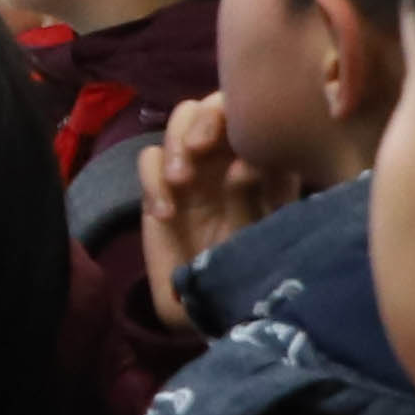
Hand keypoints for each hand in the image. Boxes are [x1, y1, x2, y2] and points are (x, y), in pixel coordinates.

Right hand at [142, 98, 292, 312]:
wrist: (220, 308)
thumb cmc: (252, 271)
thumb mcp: (264, 236)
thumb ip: (256, 199)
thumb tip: (243, 163)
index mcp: (265, 157)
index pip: (252, 113)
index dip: (241, 116)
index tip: (237, 149)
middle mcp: (229, 154)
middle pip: (212, 105)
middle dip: (202, 120)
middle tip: (198, 150)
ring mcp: (195, 168)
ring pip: (179, 120)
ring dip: (176, 143)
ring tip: (180, 183)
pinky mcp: (161, 187)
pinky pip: (148, 160)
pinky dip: (153, 181)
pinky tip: (166, 214)